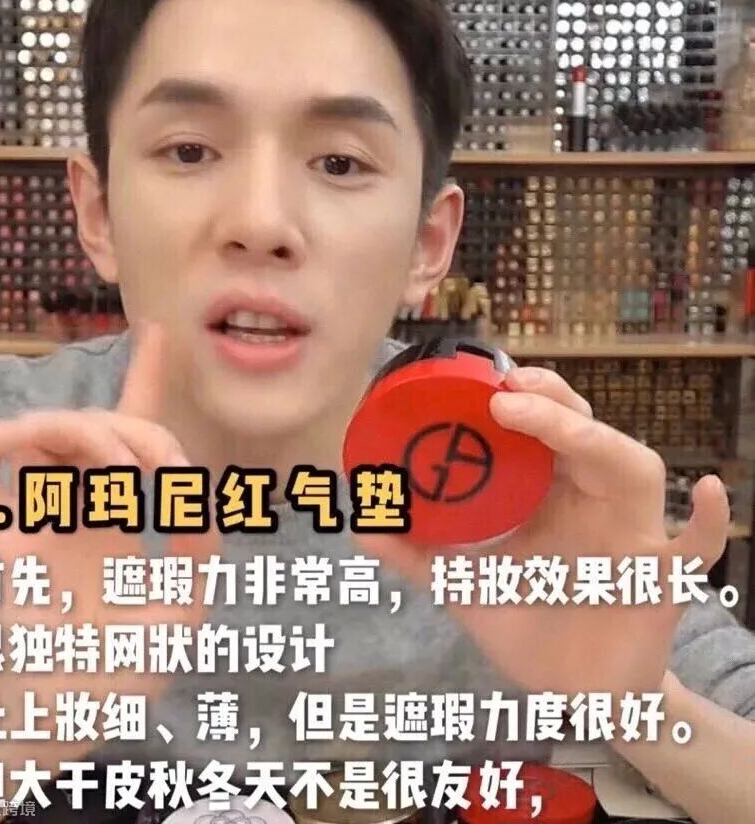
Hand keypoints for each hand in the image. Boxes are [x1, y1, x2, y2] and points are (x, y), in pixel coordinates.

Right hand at [0, 322, 216, 716]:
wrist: (67, 717)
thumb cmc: (122, 670)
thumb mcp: (183, 608)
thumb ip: (197, 551)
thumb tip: (201, 496)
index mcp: (114, 517)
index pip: (130, 435)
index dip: (144, 382)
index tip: (156, 334)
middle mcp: (74, 506)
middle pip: (96, 424)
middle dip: (140, 424)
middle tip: (167, 468)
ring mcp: (35, 514)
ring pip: (44, 428)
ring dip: (88, 431)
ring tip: (125, 470)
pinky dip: (9, 439)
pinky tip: (51, 458)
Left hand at [358, 366, 728, 699]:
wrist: (575, 692)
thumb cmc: (527, 624)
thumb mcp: (466, 585)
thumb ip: (417, 555)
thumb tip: (362, 525)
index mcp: (548, 493)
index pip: (542, 428)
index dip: (522, 398)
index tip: (483, 381)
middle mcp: (590, 499)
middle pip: (586, 433)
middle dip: (554, 405)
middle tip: (510, 392)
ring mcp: (632, 533)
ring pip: (635, 469)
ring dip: (599, 442)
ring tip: (561, 428)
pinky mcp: (663, 578)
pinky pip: (697, 545)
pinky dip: (709, 520)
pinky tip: (711, 491)